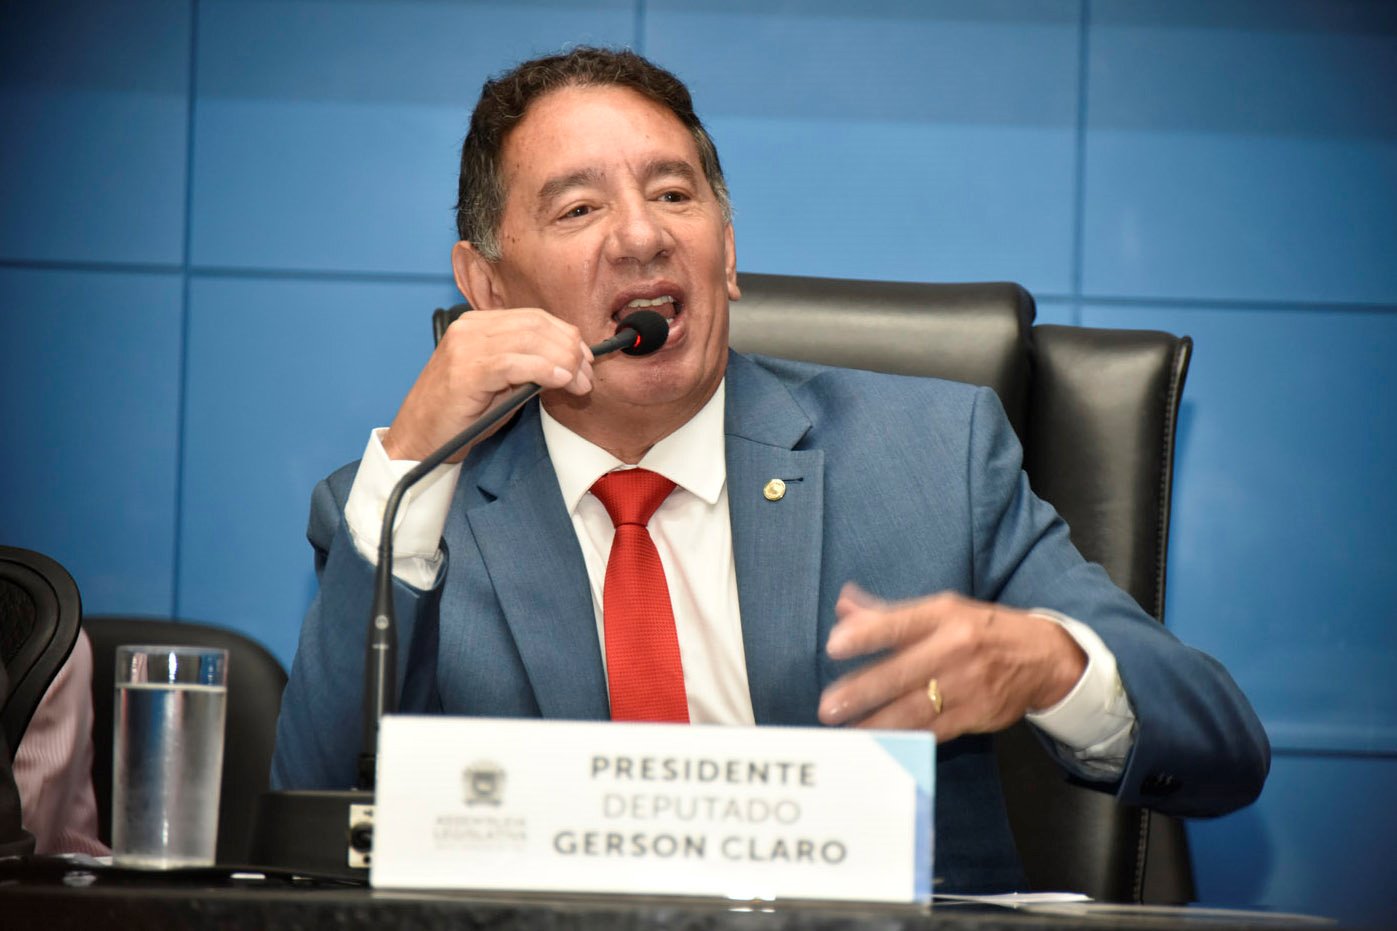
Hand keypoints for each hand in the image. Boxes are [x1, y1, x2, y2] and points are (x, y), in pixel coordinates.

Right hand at [382, 307, 593, 461]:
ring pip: (530, 340)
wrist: (420, 438)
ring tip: (579, 383)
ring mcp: (466, 346)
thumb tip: (570, 363)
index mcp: (478, 324)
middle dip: (571, 349)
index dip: (567, 336)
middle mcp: (470, 327)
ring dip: (564, 361)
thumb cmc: (461, 414)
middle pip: (537, 325)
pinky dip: (544, 369)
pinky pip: (514, 363)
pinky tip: (561, 380)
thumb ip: (529, 366)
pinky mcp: (466, 371)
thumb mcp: (501, 382)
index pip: (534, 318)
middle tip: (587, 376)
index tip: (586, 360)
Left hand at [817, 584, 1086, 741]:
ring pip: (916, 708)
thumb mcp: (941, 610)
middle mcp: (955, 648)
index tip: (834, 646)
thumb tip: (842, 606)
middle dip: (862, 691)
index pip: (899, 623)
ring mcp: (968, 684)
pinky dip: (907, 739)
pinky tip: (881, 745)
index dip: (866, 635)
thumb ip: (888, 614)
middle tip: (828, 706)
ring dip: (877, 723)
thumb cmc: (979, 630)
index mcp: (943, 616)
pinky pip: (935, 731)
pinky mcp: (977, 715)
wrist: (1043, 658)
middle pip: (902, 672)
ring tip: (846, 733)